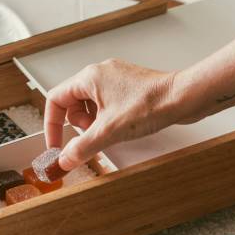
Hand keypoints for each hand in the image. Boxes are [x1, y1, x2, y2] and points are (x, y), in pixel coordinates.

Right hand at [43, 58, 190, 170]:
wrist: (182, 98)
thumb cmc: (151, 104)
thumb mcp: (109, 131)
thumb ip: (82, 147)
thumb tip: (64, 160)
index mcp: (89, 77)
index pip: (55, 100)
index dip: (52, 125)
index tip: (56, 145)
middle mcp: (101, 74)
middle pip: (72, 103)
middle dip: (78, 125)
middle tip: (91, 137)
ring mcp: (116, 79)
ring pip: (91, 105)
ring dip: (94, 123)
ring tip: (109, 132)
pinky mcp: (129, 88)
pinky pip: (108, 104)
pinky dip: (108, 119)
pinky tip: (121, 127)